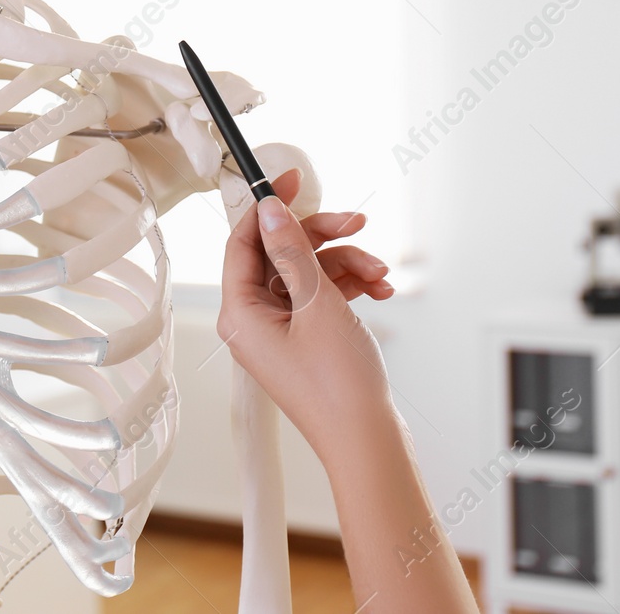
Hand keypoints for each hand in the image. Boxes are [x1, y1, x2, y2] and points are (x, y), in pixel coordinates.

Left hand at [217, 169, 395, 451]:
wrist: (368, 441)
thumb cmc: (338, 384)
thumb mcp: (316, 303)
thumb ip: (292, 251)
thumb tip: (269, 210)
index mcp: (240, 313)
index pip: (243, 242)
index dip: (267, 206)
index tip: (292, 178)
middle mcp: (254, 320)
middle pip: (281, 253)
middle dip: (323, 237)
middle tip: (357, 222)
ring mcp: (282, 331)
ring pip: (309, 272)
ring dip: (347, 264)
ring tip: (380, 273)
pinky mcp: (307, 340)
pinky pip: (323, 296)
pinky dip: (351, 287)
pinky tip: (380, 290)